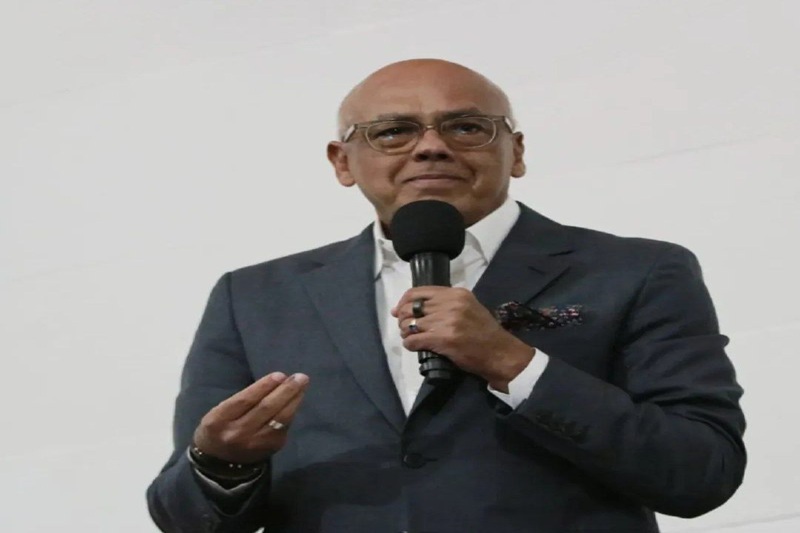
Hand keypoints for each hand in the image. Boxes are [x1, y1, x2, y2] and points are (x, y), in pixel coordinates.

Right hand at [192, 372, 308, 463]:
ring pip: (280, 418)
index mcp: (219, 420)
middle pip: (265, 408)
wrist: (221, 462)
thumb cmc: (221, 427)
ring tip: (302, 384)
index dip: (264, 386)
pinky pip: (285, 425)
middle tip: (299, 377)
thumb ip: (243, 398)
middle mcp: (237, 434)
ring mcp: (256, 443)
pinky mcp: (271, 448)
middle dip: (285, 390)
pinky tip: (296, 399)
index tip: (280, 375)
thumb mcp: (220, 411)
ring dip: (294, 399)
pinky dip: (292, 410)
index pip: (245, 400)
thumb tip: (275, 381)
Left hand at [393, 287, 533, 391]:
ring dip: (406, 333)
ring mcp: (446, 321)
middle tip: (404, 328)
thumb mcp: (469, 307)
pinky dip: (410, 344)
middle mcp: (450, 304)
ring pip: (411, 324)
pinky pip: (414, 339)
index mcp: (456, 293)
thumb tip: (420, 307)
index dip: (404, 301)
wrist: (499, 352)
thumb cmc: (484, 332)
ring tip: (410, 338)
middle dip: (403, 319)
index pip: (419, 292)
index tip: (398, 310)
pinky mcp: (443, 339)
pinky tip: (413, 347)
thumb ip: (448, 303)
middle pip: (412, 308)